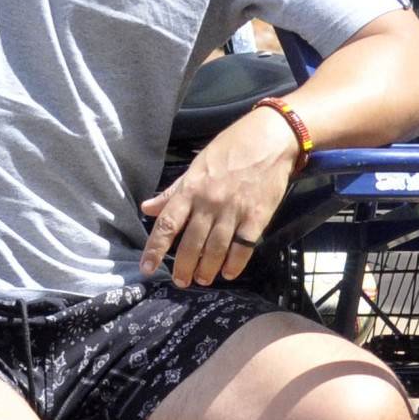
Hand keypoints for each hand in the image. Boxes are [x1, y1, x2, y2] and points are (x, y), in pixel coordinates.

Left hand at [139, 107, 298, 286]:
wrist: (271, 138)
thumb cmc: (232, 148)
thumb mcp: (198, 165)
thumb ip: (173, 191)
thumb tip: (147, 208)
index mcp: (191, 189)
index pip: (167, 224)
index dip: (155, 249)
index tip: (148, 268)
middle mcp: (209, 203)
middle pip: (191, 243)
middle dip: (184, 267)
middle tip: (182, 281)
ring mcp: (234, 211)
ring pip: (216, 249)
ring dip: (207, 269)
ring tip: (203, 279)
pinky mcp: (257, 216)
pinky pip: (243, 247)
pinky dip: (235, 264)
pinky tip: (229, 272)